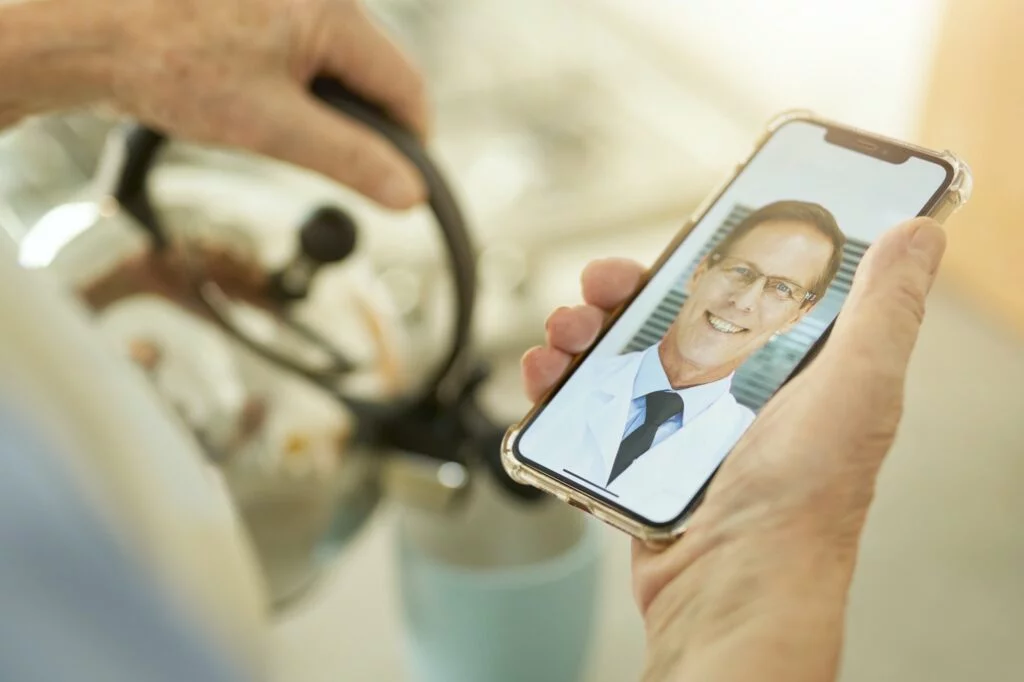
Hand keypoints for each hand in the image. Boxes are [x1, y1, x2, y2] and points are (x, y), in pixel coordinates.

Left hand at [106, 0, 427, 207]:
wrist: (87, 35)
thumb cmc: (166, 65)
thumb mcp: (272, 126)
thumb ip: (351, 160)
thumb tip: (407, 191)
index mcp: (331, 9)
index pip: (405, 84)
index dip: (411, 142)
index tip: (402, 183)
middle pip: (374, 72)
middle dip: (362, 123)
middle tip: (332, 164)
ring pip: (338, 65)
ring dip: (325, 106)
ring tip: (275, 125)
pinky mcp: (262, 5)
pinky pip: (304, 50)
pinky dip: (297, 86)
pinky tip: (257, 100)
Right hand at [522, 217, 946, 681]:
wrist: (732, 591)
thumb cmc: (802, 502)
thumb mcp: (858, 389)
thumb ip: (883, 310)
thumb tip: (916, 236)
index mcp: (783, 370)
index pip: (737, 290)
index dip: (699, 258)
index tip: (671, 243)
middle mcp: (729, 395)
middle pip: (661, 318)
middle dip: (621, 292)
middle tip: (599, 287)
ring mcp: (676, 429)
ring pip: (615, 358)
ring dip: (579, 333)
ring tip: (564, 335)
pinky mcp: (632, 460)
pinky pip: (586, 411)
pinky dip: (557, 388)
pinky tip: (546, 379)